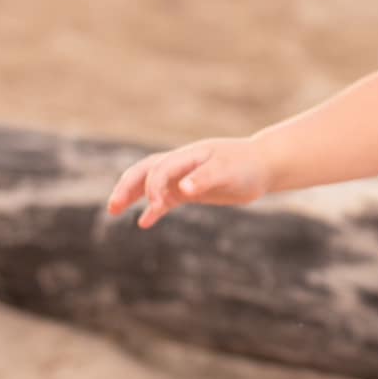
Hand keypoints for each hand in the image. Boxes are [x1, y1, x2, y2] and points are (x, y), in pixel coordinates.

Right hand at [106, 135, 273, 229]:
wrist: (264, 166)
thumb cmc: (246, 167)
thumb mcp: (228, 172)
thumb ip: (205, 179)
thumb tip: (184, 190)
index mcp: (188, 156)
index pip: (160, 168)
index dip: (153, 186)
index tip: (156, 205)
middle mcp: (181, 164)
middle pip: (145, 171)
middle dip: (127, 186)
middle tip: (113, 206)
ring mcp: (184, 176)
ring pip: (150, 183)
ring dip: (132, 195)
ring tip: (113, 210)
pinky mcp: (191, 189)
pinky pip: (166, 198)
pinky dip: (154, 209)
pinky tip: (144, 222)